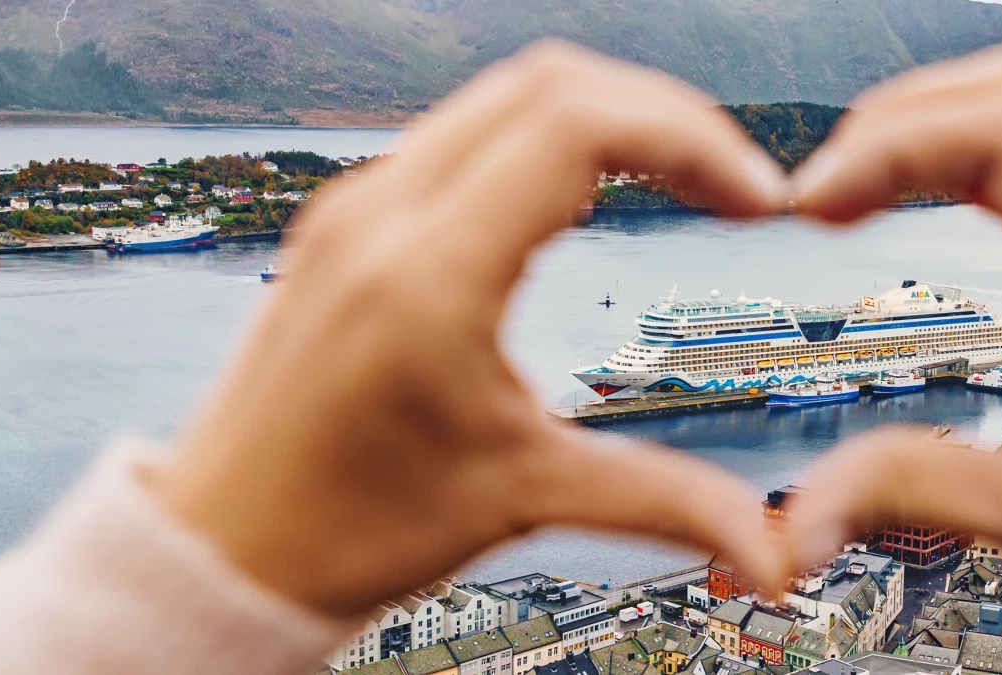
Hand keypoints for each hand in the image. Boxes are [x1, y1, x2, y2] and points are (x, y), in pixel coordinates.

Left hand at [146, 41, 789, 617]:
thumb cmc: (353, 528)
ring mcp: (358, 205)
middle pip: (551, 82)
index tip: (754, 200)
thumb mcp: (522, 500)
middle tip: (730, 184)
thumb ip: (660, 505)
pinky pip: (465, 131)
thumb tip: (774, 550)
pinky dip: (549, 138)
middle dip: (665, 117)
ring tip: (680, 183)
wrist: (227, 544)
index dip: (691, 141)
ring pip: (507, 94)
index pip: (577, 126)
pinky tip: (590, 197)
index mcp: (428, 275)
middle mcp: (384, 214)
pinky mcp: (350, 218)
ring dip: (608, 118)